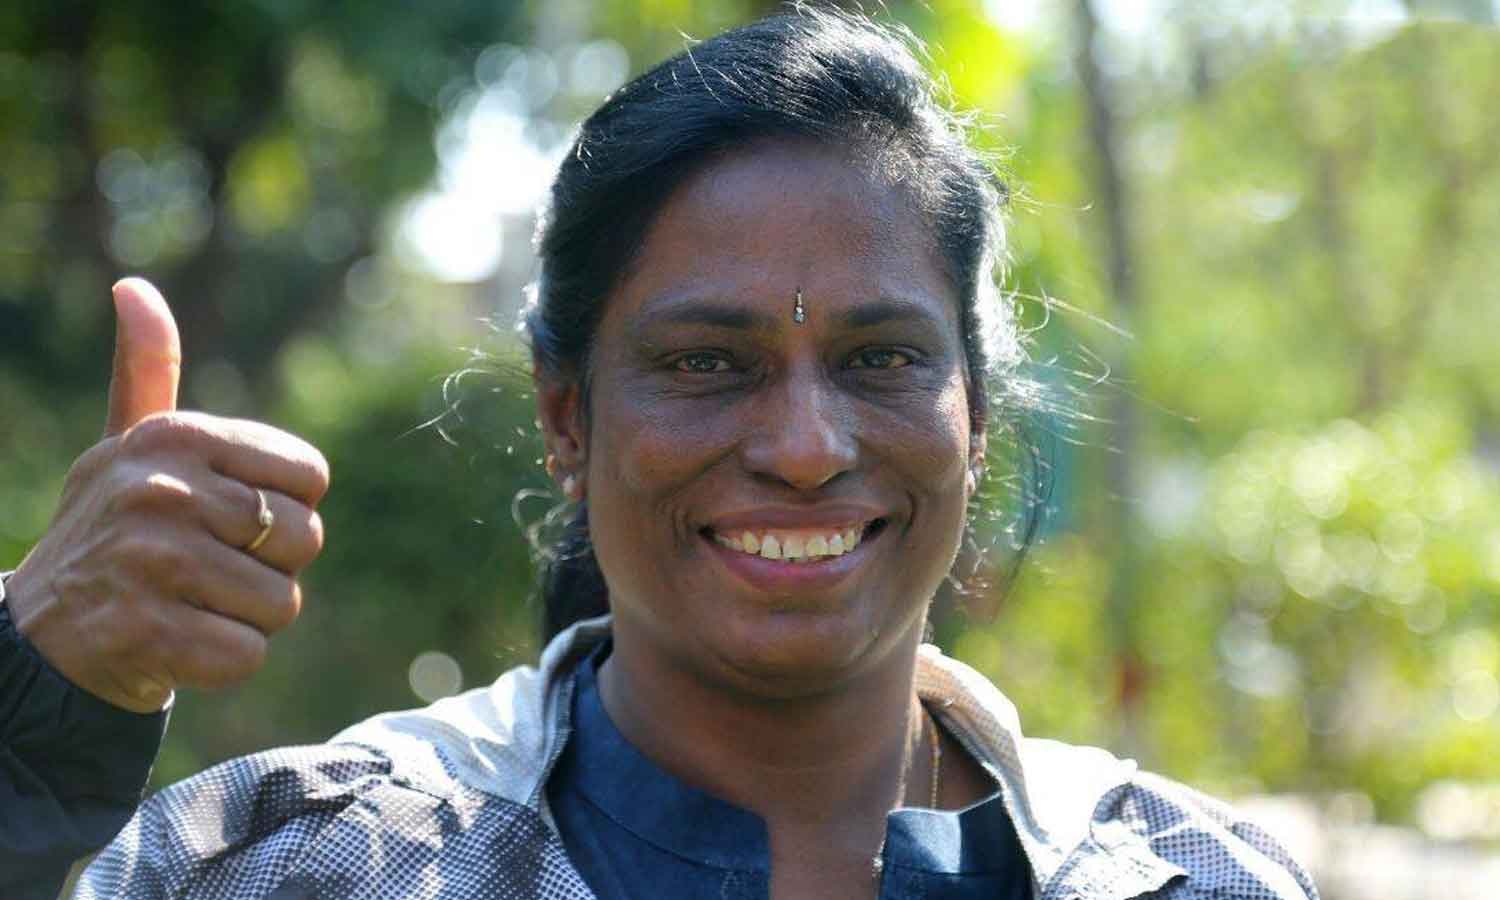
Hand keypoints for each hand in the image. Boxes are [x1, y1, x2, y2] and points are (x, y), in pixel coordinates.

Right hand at [6, 279, 329, 712]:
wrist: (39, 634)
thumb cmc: (110, 529)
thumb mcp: (126, 446)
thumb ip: (146, 371)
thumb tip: (134, 288)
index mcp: (175, 438)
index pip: (310, 476)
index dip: (286, 507)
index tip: (231, 517)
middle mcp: (163, 489)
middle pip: (305, 539)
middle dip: (269, 567)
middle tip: (206, 569)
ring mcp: (152, 562)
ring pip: (282, 603)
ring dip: (246, 616)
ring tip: (187, 602)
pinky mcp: (147, 632)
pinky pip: (247, 654)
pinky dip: (222, 660)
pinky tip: (175, 642)